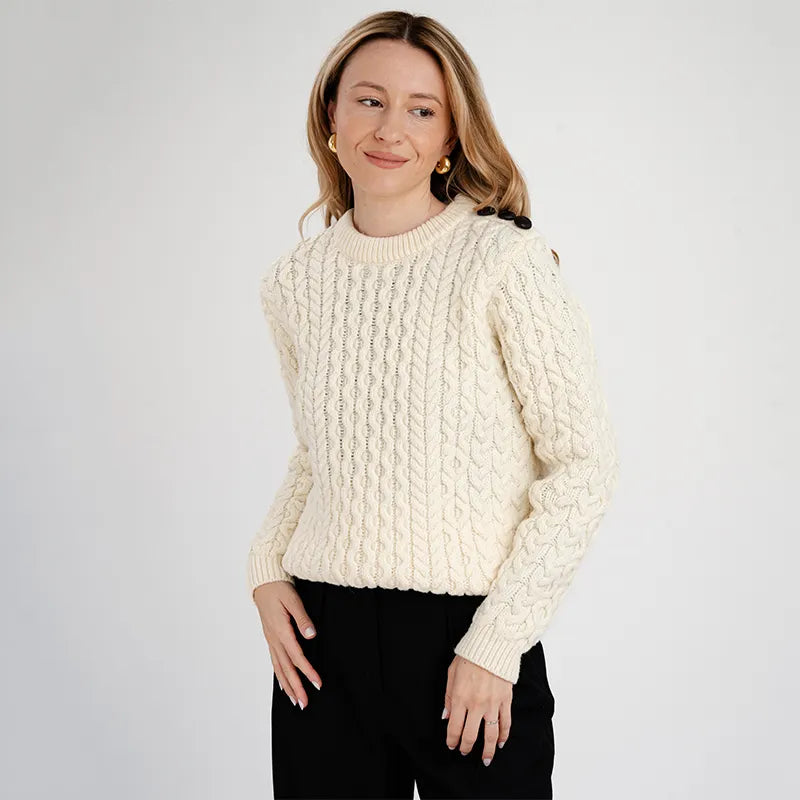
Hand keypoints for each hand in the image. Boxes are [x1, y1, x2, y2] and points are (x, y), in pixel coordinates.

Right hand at [253, 580, 322, 709]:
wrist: (263, 582)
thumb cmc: (279, 588)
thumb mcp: (293, 599)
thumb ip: (302, 618)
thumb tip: (311, 635)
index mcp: (281, 630)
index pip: (297, 656)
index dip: (307, 671)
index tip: (317, 684)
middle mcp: (274, 638)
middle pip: (286, 668)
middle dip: (296, 687)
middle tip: (305, 704)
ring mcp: (270, 639)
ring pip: (279, 667)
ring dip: (287, 685)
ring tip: (295, 701)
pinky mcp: (270, 637)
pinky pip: (274, 661)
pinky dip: (279, 675)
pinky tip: (283, 684)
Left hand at [442, 655, 511, 765]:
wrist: (491, 645)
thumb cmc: (469, 657)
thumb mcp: (451, 674)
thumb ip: (448, 697)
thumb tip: (446, 716)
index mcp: (460, 698)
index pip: (454, 728)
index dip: (452, 740)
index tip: (452, 745)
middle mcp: (476, 705)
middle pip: (471, 735)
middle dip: (466, 747)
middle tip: (465, 752)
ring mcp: (492, 704)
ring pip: (491, 735)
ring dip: (488, 750)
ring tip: (486, 759)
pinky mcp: (505, 701)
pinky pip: (506, 723)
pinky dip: (504, 736)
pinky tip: (500, 742)